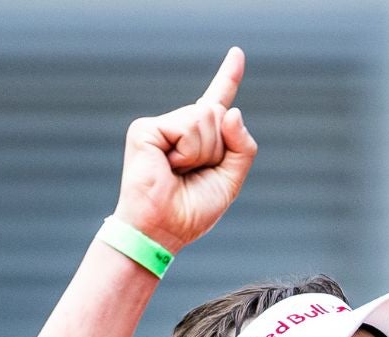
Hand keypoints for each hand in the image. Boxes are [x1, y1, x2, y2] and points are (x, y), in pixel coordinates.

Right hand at [114, 48, 258, 252]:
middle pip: (220, 115)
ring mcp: (161, 126)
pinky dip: (188, 151)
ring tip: (180, 171)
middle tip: (194, 174)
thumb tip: (233, 111)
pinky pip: (188, 128)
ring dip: (204, 152)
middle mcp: (180, 127)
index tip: (237, 54)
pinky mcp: (146, 129)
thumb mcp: (231, 179)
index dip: (228, 77)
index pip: (218, 102)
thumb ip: (242, 146)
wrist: (163, 229)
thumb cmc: (192, 210)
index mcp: (200, 138)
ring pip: (206, 118)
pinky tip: (169, 166)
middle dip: (219, 149)